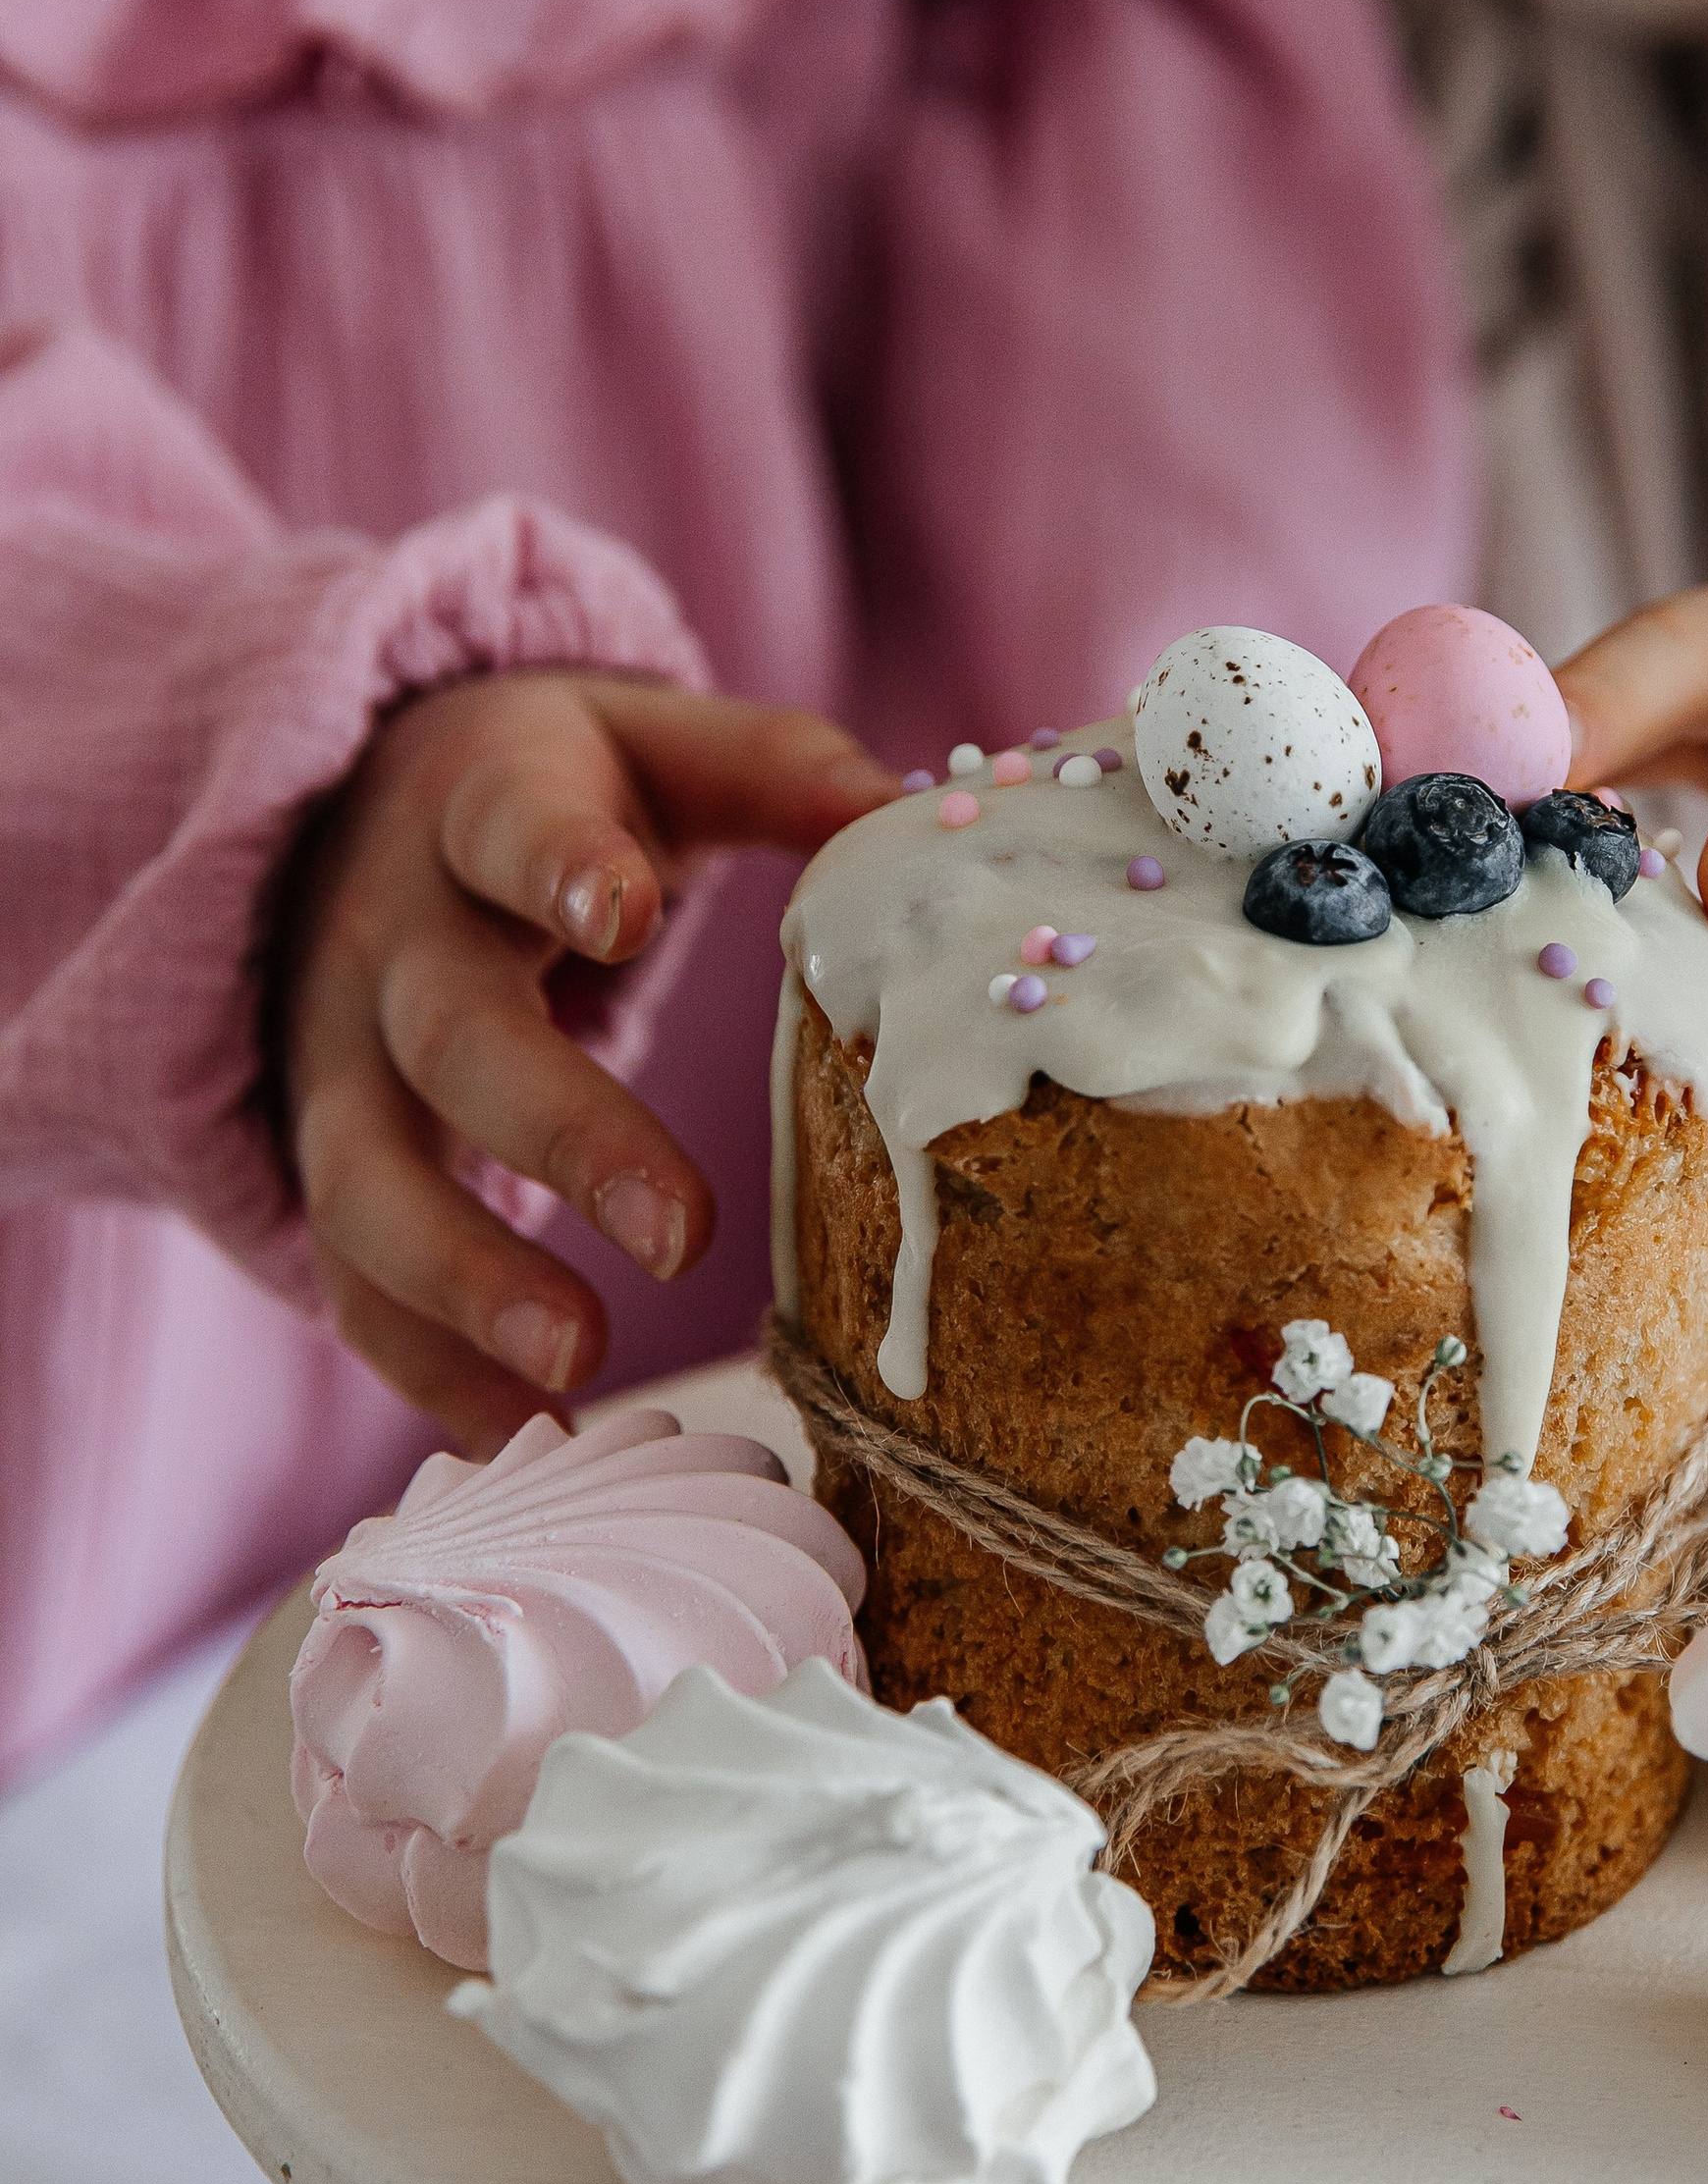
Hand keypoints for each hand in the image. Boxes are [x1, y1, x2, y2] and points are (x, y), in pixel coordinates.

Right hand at [277, 671, 892, 1449]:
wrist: (356, 818)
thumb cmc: (557, 794)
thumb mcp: (651, 749)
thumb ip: (775, 769)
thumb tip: (907, 811)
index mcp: (482, 805)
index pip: (510, 826)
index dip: (561, 865)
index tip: (627, 914)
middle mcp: (391, 936)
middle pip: (451, 1034)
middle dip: (560, 1132)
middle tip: (685, 1235)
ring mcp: (337, 1059)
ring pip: (364, 1175)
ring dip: (464, 1278)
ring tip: (578, 1364)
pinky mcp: (324, 1159)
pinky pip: (347, 1275)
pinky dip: (420, 1362)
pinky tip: (513, 1434)